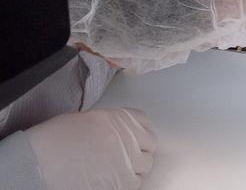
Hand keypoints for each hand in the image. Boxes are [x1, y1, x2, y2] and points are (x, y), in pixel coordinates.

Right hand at [26, 108, 155, 189]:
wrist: (40, 162)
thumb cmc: (53, 141)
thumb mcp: (85, 121)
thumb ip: (108, 124)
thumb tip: (113, 134)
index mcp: (120, 118)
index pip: (144, 122)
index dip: (138, 132)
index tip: (134, 138)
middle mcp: (129, 137)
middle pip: (150, 145)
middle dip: (140, 150)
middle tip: (128, 157)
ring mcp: (127, 160)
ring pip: (145, 167)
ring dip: (135, 168)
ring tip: (118, 172)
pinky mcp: (120, 182)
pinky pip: (134, 184)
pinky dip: (126, 183)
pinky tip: (112, 182)